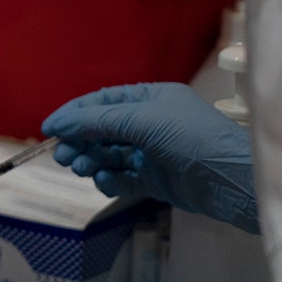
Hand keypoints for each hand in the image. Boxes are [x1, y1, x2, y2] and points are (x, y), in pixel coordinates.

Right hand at [42, 82, 257, 233]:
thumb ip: (97, 121)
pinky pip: (121, 178)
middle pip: (101, 131)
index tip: (48, 129)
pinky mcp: (154, 181)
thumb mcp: (142, 120)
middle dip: (79, 142)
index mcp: (150, 100)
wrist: (233, 181)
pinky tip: (104, 181)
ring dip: (90, 161)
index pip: (101, 102)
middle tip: (63, 157)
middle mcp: (149, 124)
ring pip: (108, 155)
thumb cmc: (192, 139)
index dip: (73, 114)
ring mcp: (151, 153)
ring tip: (82, 169)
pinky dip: (108, 180)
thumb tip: (58, 124)